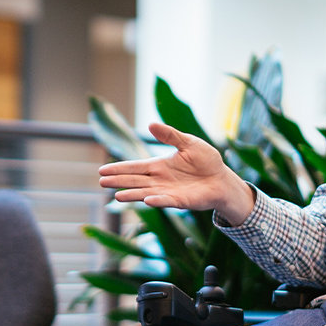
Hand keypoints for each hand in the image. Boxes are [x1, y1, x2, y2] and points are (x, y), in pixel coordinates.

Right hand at [97, 123, 255, 223]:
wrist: (222, 179)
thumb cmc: (206, 161)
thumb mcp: (188, 142)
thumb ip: (170, 135)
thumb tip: (150, 124)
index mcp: (159, 166)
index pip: (134, 167)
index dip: (119, 168)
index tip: (102, 170)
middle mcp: (159, 180)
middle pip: (135, 181)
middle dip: (119, 181)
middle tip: (102, 181)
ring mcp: (168, 192)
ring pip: (145, 193)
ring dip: (132, 194)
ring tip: (116, 195)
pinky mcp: (181, 201)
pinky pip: (166, 201)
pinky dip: (157, 200)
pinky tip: (146, 200)